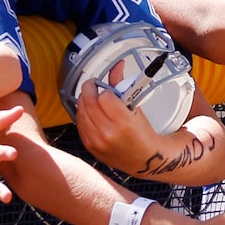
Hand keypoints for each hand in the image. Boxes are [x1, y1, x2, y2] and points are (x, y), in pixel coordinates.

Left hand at [76, 81, 220, 178]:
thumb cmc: (143, 134)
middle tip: (93, 86)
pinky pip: (80, 124)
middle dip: (89, 90)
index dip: (104, 89)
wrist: (145, 159)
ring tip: (93, 100)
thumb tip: (117, 66)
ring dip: (84, 102)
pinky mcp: (90, 147)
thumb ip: (122, 85)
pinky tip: (91, 114)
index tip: (107, 89)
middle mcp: (108, 133)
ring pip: (81, 112)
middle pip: (88, 102)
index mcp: (123, 123)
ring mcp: (97, 142)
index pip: (103, 96)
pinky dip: (83, 116)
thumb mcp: (135, 107)